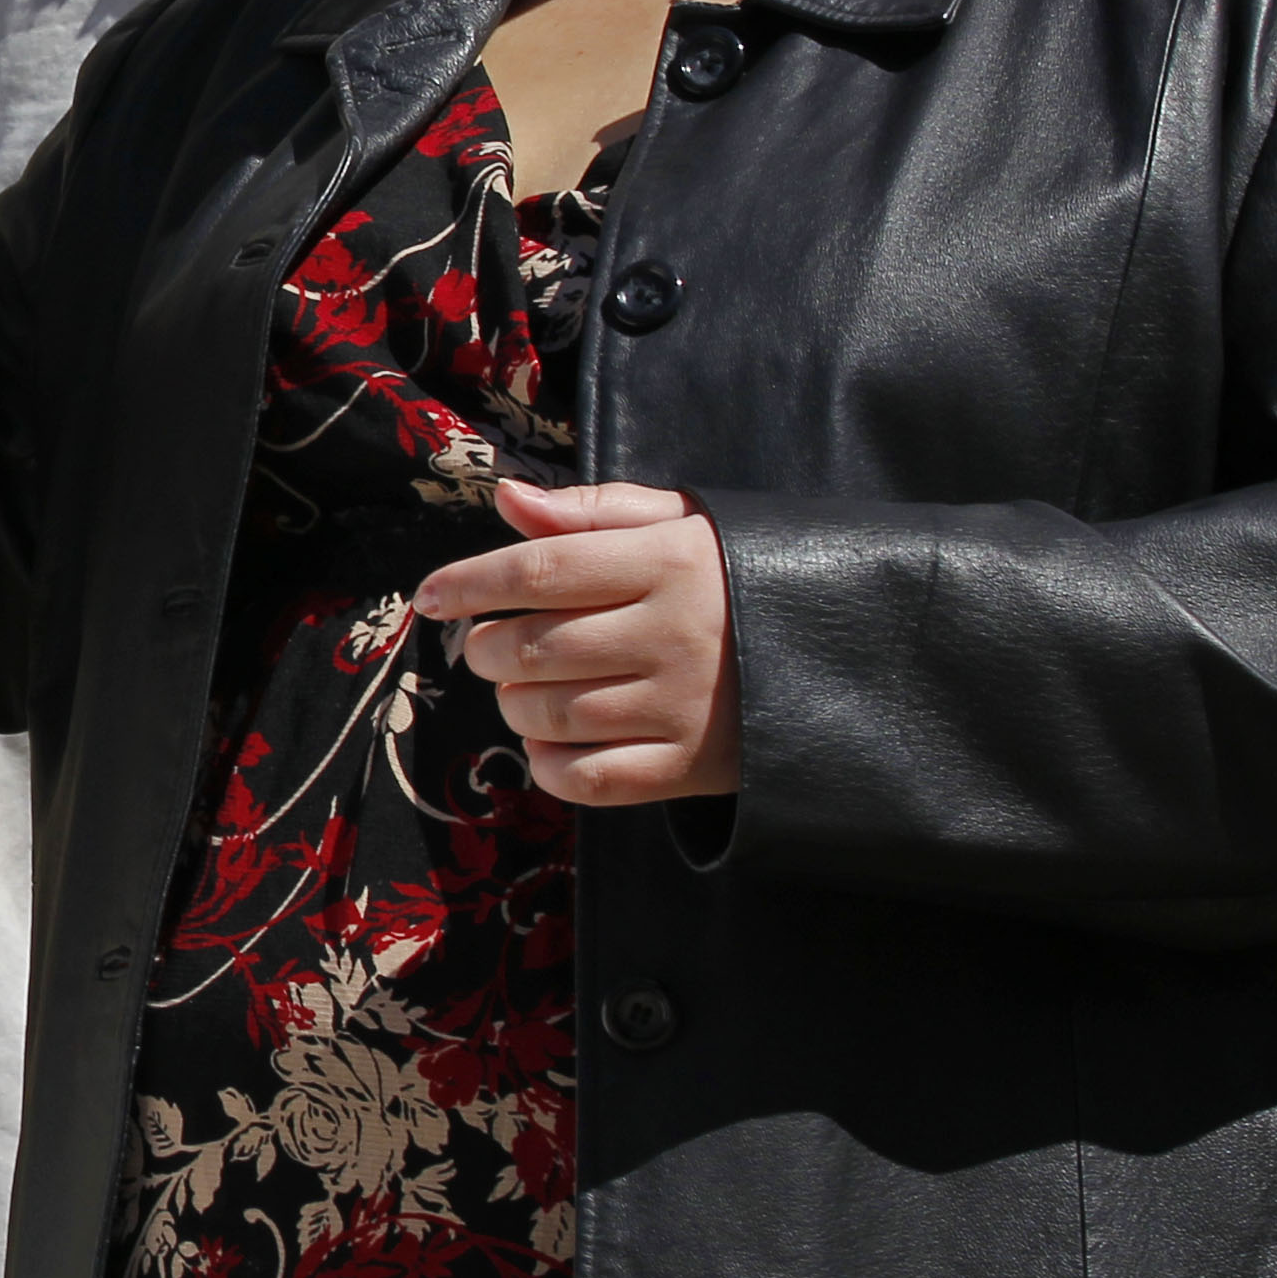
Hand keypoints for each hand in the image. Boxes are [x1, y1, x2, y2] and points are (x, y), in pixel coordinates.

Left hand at [415, 479, 740, 807]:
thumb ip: (592, 510)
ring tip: (528, 689)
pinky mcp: (692, 767)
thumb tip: (507, 499)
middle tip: (494, 647)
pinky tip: (552, 741)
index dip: (469, 583)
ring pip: (550, 714)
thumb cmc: (738, 577)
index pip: (539, 570)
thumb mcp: (682, 524)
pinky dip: (549, 764)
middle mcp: (673, 633)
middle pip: (533, 647)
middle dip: (488, 649)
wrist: (847, 652)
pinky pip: (587, 778)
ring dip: (514, 705)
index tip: (429, 597)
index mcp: (667, 562)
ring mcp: (683, 705)